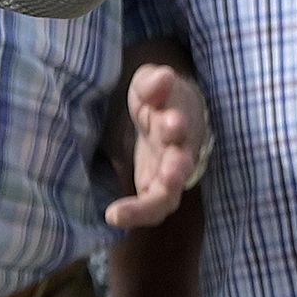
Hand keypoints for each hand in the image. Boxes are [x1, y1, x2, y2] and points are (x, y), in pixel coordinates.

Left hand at [106, 65, 207, 230]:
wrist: (167, 116)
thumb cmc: (157, 99)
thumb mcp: (150, 84)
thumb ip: (154, 82)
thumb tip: (163, 79)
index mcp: (181, 120)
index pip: (184, 124)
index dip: (178, 124)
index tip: (171, 120)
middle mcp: (181, 151)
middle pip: (183, 166)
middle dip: (177, 169)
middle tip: (169, 176)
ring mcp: (168, 174)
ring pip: (168, 195)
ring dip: (151, 202)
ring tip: (121, 213)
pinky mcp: (153, 188)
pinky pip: (150, 208)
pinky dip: (136, 215)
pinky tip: (112, 218)